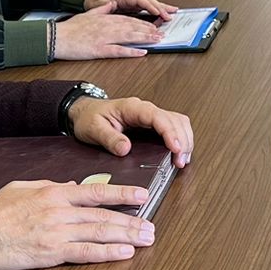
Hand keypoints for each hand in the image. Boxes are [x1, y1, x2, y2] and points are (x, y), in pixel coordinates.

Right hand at [0, 175, 154, 269]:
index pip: (96, 192)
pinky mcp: (50, 253)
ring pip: (99, 232)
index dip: (122, 194)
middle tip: (152, 227)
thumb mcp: (22, 188)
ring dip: (127, 236)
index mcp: (53, 193)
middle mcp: (59, 210)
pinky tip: (124, 254)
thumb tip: (73, 185)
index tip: (142, 197)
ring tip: (146, 240)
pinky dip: (107, 253)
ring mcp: (56, 232)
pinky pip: (85, 252)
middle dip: (132, 220)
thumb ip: (50, 186)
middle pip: (104, 215)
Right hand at [50, 9, 159, 60]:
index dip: (143, 22)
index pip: (128, 18)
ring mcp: (104, 37)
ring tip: (157, 40)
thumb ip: (101, 9)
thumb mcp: (87, 14)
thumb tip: (111, 4)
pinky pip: (118, 50)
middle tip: (162, 32)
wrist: (55, 37)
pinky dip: (131, 51)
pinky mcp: (99, 49)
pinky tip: (142, 52)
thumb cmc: (69, 27)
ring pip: (129, 36)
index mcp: (105, 18)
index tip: (153, 24)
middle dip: (148, 30)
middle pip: (132, 27)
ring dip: (145, 38)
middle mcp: (107, 26)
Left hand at [68, 94, 194, 164]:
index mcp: (132, 108)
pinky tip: (179, 153)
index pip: (158, 117)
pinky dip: (181, 139)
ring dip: (185, 139)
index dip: (170, 132)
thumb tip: (126, 148)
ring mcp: (150, 115)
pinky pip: (173, 126)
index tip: (175, 148)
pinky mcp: (152, 123)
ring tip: (182, 160)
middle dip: (182, 140)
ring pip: (178, 121)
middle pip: (174, 119)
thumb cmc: (89, 118)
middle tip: (180, 161)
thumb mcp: (93, 129)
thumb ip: (109, 138)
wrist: (85, 112)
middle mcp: (145, 109)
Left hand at [84, 0, 175, 19]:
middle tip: (171, 14)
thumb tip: (111, 5)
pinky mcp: (131, 1)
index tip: (158, 12)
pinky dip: (156, 4)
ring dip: (161, 5)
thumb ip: (103, 5)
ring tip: (172, 9)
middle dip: (160, 6)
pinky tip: (162, 8)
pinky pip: (146, 2)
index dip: (150, 5)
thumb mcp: (94, 3)